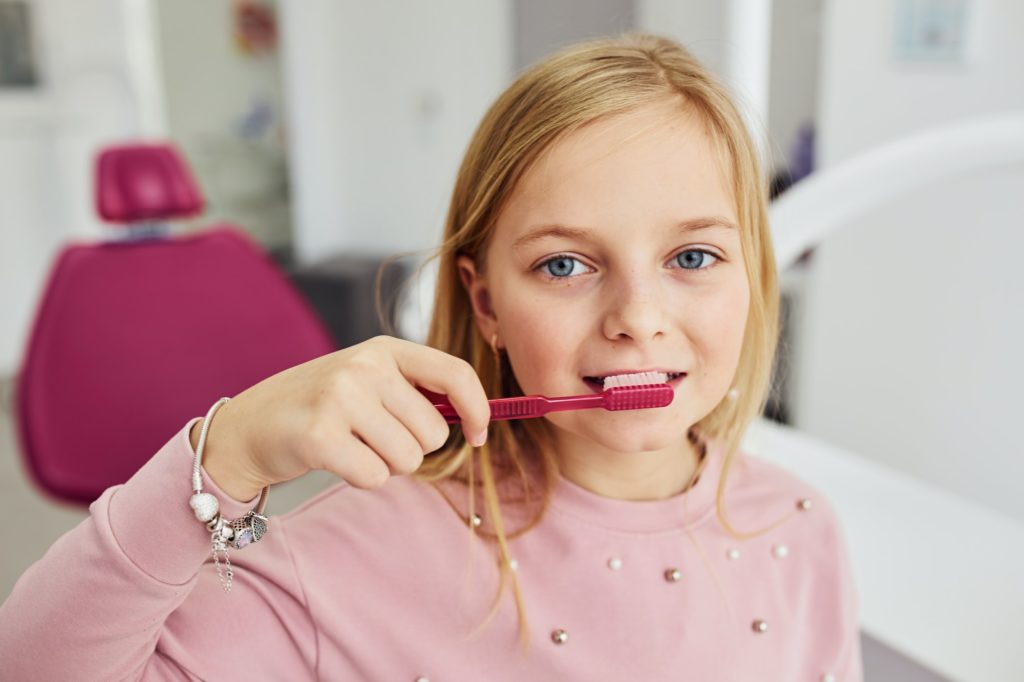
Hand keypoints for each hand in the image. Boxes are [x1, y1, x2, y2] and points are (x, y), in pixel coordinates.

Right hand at [192, 336, 491, 500]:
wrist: (249, 426)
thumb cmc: (321, 408)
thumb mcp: (368, 381)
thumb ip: (417, 393)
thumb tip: (477, 420)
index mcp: (385, 348)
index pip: (455, 373)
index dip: (478, 409)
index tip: (478, 437)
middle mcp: (365, 366)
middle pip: (433, 433)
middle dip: (411, 449)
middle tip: (372, 439)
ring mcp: (340, 397)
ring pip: (408, 459)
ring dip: (386, 466)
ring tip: (352, 446)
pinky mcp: (320, 435)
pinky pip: (376, 476)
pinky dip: (361, 479)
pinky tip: (335, 460)